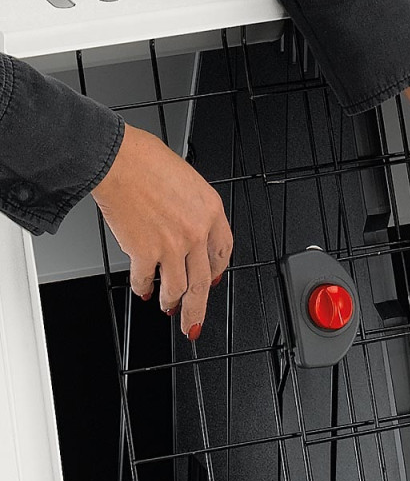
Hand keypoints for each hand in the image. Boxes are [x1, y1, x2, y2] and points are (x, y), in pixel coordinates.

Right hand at [91, 124, 232, 339]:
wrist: (115, 159)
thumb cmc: (144, 161)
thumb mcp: (186, 180)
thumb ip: (192, 209)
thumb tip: (189, 229)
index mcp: (211, 211)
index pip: (223, 251)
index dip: (218, 270)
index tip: (214, 280)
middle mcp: (196, 232)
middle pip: (204, 281)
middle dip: (198, 307)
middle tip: (195, 321)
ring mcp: (173, 246)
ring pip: (179, 288)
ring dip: (172, 302)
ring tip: (168, 307)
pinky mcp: (146, 253)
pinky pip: (147, 279)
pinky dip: (143, 287)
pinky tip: (142, 289)